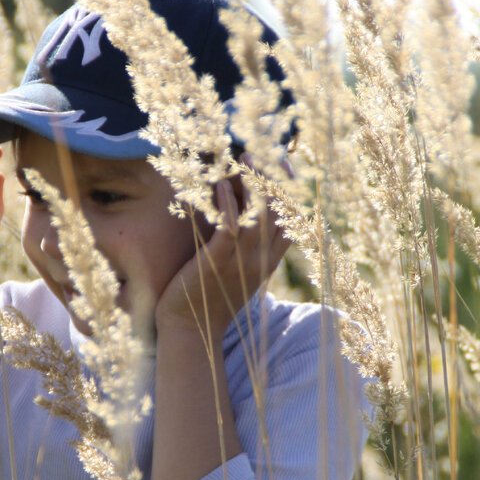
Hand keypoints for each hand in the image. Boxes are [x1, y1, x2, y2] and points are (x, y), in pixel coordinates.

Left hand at [154, 164, 290, 341]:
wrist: (189, 328)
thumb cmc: (207, 293)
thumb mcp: (235, 267)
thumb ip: (243, 241)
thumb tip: (240, 205)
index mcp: (267, 261)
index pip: (290, 220)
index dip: (289, 189)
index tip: (283, 162)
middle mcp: (260, 261)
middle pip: (279, 213)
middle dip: (275, 179)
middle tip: (266, 151)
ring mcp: (241, 262)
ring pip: (258, 217)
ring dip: (253, 184)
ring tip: (247, 158)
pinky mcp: (217, 263)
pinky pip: (229, 228)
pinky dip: (229, 204)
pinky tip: (222, 186)